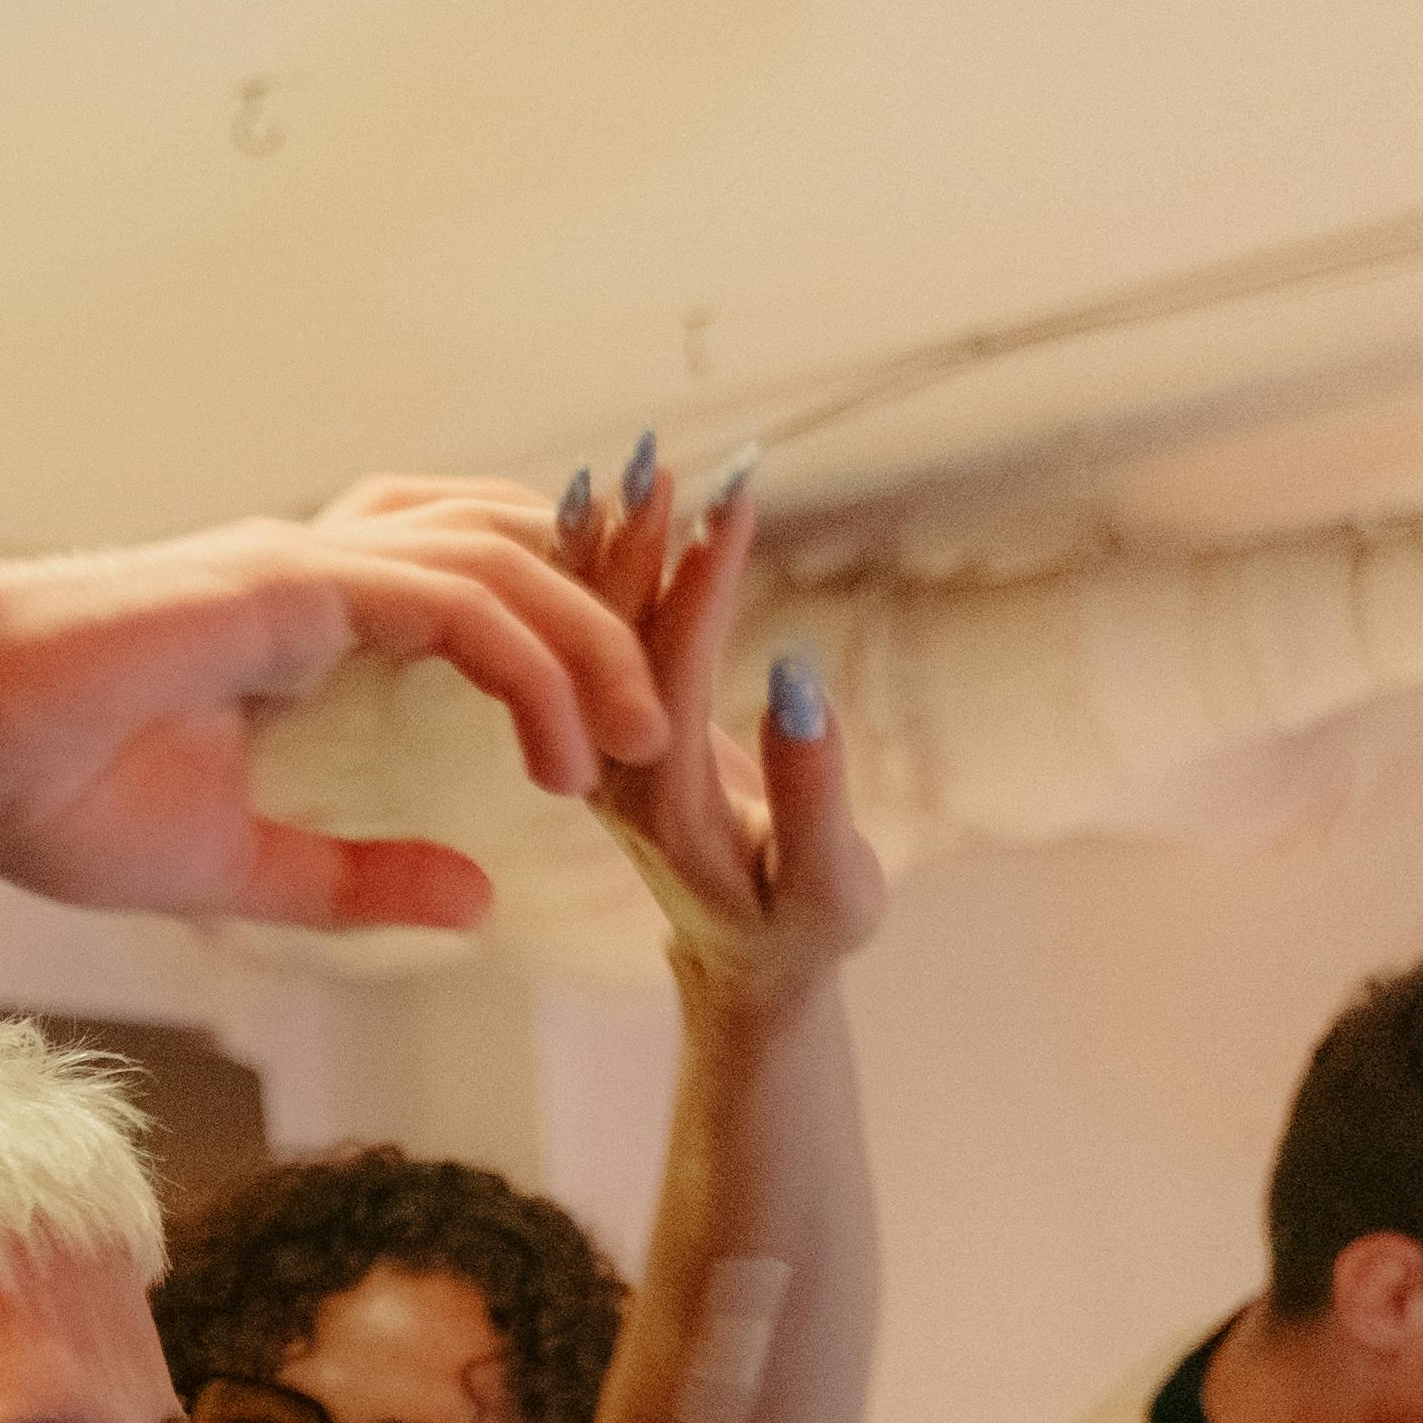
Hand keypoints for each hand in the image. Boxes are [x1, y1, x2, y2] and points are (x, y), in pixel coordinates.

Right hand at [0, 478, 668, 932]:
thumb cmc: (36, 789)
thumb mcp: (231, 864)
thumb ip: (354, 880)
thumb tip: (482, 905)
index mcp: (303, 619)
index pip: (476, 593)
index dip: (565, 647)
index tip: (621, 744)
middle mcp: (320, 570)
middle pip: (520, 551)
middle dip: (618, 619)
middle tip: (678, 728)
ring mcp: (308, 563)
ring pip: (511, 567)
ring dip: (600, 651)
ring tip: (647, 750)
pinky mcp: (294, 581)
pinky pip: (461, 606)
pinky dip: (536, 670)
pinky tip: (569, 755)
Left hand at [560, 455, 880, 995]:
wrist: (742, 966)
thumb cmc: (804, 929)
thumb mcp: (831, 881)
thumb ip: (815, 787)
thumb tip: (800, 673)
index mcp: (660, 802)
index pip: (667, 669)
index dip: (702, 582)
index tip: (731, 501)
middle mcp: (608, 772)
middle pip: (611, 641)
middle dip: (639, 542)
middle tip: (662, 455)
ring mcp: (596, 750)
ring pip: (591, 633)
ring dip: (613, 543)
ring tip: (636, 458)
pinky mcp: (605, 734)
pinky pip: (592, 640)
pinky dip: (601, 569)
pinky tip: (607, 500)